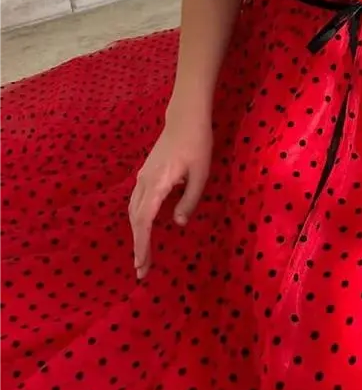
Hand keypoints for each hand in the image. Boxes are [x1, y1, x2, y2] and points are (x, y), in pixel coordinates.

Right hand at [128, 117, 211, 279]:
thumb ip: (189, 200)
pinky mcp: (145, 174)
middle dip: (137, 246)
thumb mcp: (201, 174)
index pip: (144, 221)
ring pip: (133, 211)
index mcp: (157, 184)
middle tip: (141, 270)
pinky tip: (144, 230)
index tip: (142, 264)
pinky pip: (136, 202)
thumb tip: (178, 223)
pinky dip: (137, 220)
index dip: (142, 244)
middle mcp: (144, 182)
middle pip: (135, 220)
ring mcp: (142, 177)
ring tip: (142, 256)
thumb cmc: (197, 144)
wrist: (185, 119)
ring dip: (136, 234)